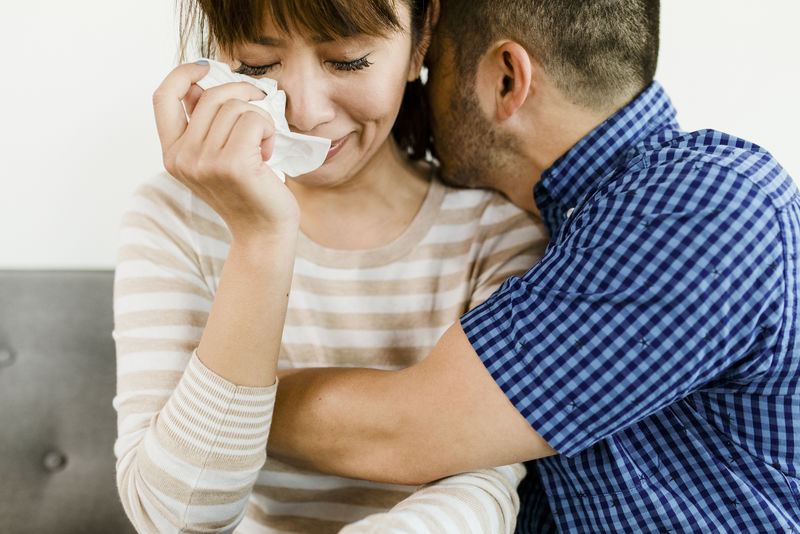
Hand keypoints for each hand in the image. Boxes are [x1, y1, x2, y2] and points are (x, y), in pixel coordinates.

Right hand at [152, 63, 299, 241]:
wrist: (263, 232)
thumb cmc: (247, 192)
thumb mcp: (215, 156)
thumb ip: (202, 123)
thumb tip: (197, 84)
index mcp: (172, 154)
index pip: (162, 97)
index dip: (182, 73)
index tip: (206, 67)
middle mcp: (182, 158)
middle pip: (211, 96)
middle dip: (242, 95)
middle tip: (260, 112)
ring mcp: (204, 162)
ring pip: (236, 107)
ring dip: (259, 119)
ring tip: (261, 146)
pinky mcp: (232, 164)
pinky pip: (254, 120)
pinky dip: (269, 130)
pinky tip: (268, 153)